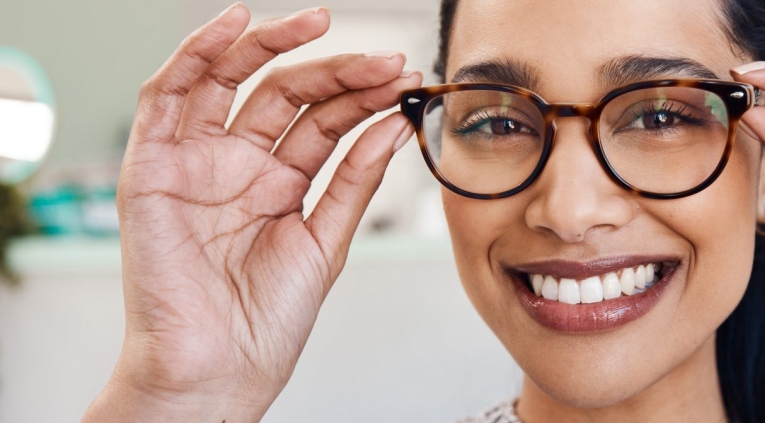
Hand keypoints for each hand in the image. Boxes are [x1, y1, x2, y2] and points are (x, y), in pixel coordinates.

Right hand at [84, 4, 420, 420]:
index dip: (363, 95)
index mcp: (279, 183)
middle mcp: (237, 165)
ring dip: (272, 46)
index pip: (322, 120)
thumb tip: (394, 125)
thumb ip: (355, 180)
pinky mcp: (152, 168)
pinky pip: (166, 97)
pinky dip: (195, 54)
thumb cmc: (268, 320)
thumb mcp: (327, 241)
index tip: (406, 80)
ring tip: (321, 22)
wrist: (220, 368)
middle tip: (384, 60)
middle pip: (285, 94)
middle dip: (336, 70)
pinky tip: (234, 25)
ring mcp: (196, 162)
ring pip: (230, 81)